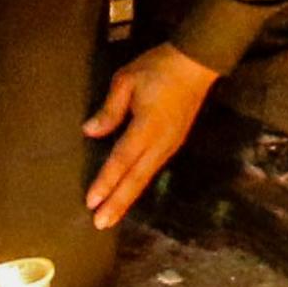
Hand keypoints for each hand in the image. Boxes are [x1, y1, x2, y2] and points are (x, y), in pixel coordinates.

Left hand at [82, 41, 219, 224]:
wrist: (196, 63)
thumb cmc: (158, 68)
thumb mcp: (126, 80)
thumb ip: (109, 109)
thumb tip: (91, 132)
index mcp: (147, 127)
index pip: (121, 160)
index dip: (106, 181)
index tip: (91, 201)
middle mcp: (160, 142)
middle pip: (135, 178)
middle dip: (117, 202)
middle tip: (100, 224)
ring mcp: (170, 145)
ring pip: (145, 177)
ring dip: (127, 198)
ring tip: (111, 216)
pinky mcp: (174, 143)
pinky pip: (152, 169)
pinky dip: (138, 185)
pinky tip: (129, 192)